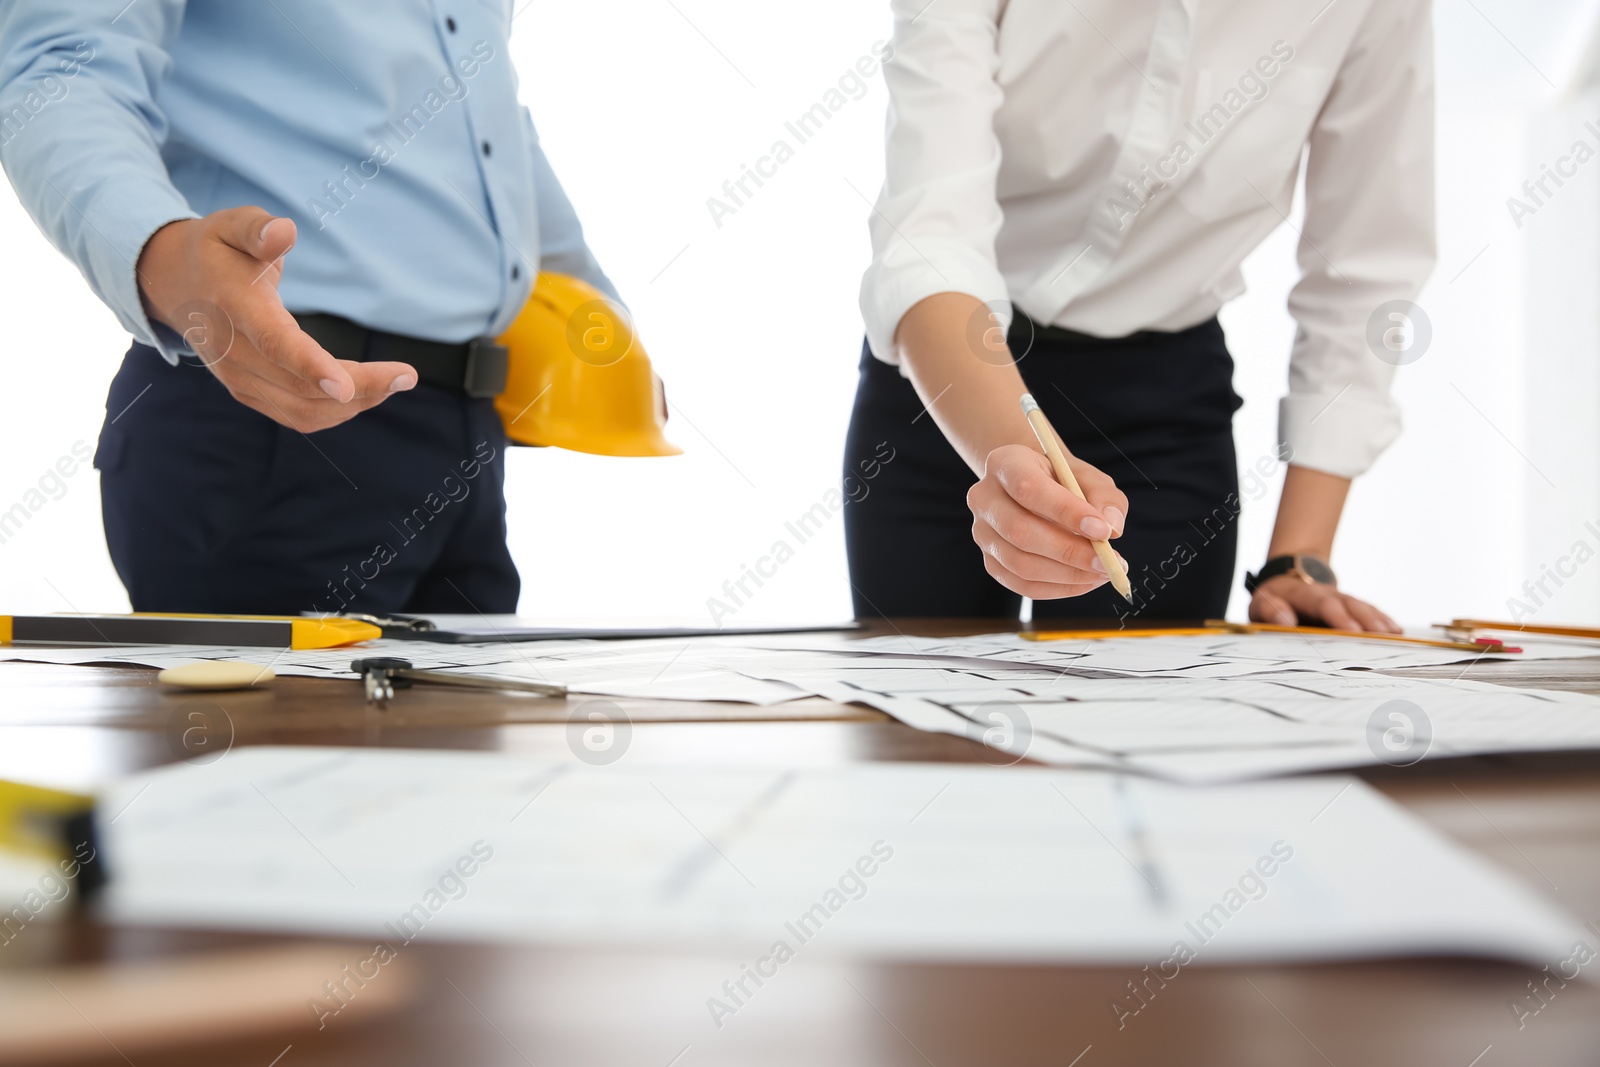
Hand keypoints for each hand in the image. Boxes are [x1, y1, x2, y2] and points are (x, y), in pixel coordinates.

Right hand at [136, 207, 416, 431]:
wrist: (174, 284)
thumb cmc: (218, 250)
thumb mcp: (232, 224)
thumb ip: (258, 229)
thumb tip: (285, 232)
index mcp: (235, 308)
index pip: (275, 344)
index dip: (311, 367)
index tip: (346, 386)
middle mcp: (234, 353)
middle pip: (302, 387)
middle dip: (361, 387)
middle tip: (407, 375)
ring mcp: (239, 379)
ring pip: (304, 410)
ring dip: (355, 404)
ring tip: (395, 382)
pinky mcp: (248, 394)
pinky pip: (298, 415)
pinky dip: (336, 411)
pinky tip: (367, 392)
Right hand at [967, 444, 1127, 599]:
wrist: (1036, 490)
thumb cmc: (1064, 481)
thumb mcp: (1089, 477)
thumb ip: (1105, 498)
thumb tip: (1112, 528)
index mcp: (1005, 463)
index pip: (1028, 489)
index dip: (1066, 512)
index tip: (1103, 531)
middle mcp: (984, 498)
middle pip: (1019, 531)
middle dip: (1070, 551)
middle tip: (1109, 562)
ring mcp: (983, 534)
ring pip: (1021, 564)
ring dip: (1068, 575)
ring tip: (1103, 572)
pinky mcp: (991, 562)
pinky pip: (1023, 586)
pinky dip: (1059, 588)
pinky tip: (1086, 581)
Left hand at [1248, 575, 1399, 632]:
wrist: (1287, 581)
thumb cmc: (1273, 601)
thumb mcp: (1260, 605)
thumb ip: (1270, 611)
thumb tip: (1285, 620)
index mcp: (1303, 594)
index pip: (1323, 604)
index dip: (1338, 616)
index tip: (1353, 632)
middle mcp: (1327, 594)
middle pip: (1349, 605)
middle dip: (1366, 620)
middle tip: (1380, 637)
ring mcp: (1342, 598)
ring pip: (1363, 607)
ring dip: (1379, 620)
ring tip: (1394, 635)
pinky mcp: (1351, 606)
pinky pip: (1369, 610)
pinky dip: (1383, 619)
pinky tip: (1397, 632)